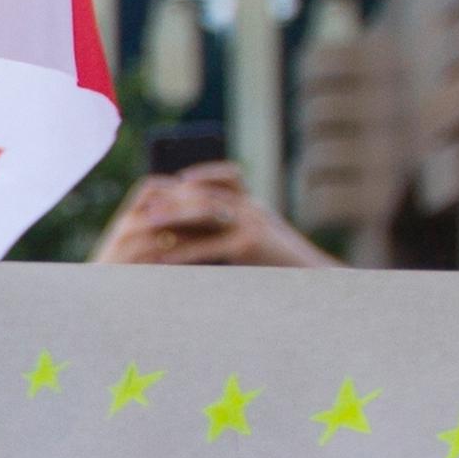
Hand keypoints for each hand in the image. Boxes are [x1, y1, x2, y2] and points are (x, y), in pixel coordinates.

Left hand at [95, 163, 338, 268]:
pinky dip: (182, 250)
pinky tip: (164, 257)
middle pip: (207, 193)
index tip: (177, 179)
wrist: (310, 282)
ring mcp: (251, 225)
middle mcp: (253, 209)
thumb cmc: (279, 266)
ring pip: (204, 212)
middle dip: (176, 196)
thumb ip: (233, 233)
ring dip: (174, 216)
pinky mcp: (247, 246)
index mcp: (256, 206)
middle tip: (148, 203)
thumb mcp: (258, 243)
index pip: (230, 176)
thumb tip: (191, 234)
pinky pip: (206, 245)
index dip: (202, 174)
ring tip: (149, 223)